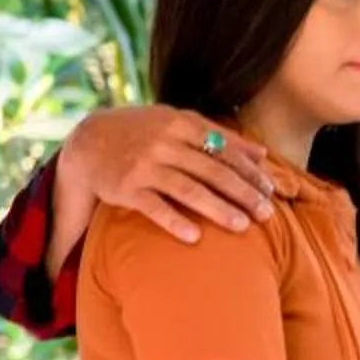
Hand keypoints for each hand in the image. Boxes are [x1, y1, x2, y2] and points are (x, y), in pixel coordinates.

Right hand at [64, 105, 274, 246]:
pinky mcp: (125, 188)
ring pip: (189, 189)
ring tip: (242, 227)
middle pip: (213, 171)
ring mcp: (144, 165)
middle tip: (266, 214)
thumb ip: (221, 135)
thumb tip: (263, 153)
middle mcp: (164, 142)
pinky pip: (154, 207)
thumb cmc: (144, 132)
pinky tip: (195, 237)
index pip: (226, 150)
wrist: (88, 141)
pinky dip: (175, 221)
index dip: (251, 172)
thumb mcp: (179, 122)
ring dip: (218, 209)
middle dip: (244, 193)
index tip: (270, 191)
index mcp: (182, 124)